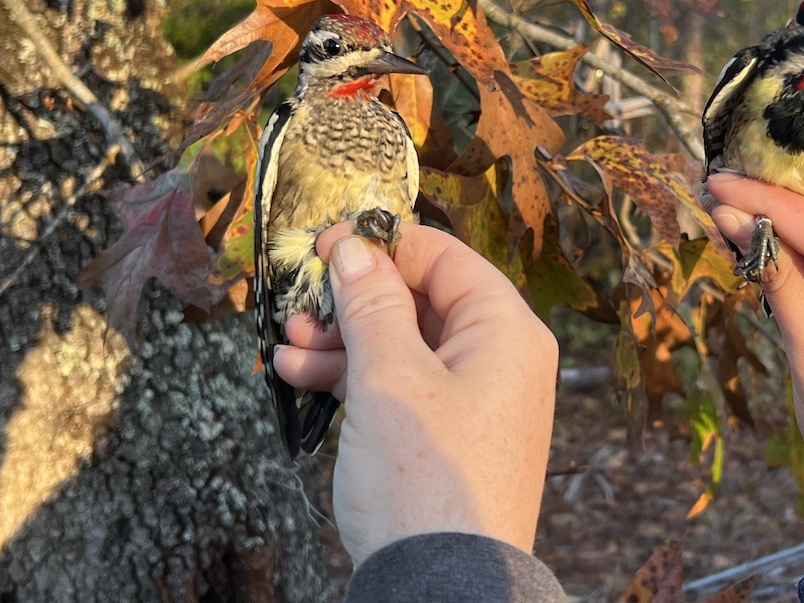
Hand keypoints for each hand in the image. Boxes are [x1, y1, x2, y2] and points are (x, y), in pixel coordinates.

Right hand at [272, 223, 558, 564]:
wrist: (441, 589)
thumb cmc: (426, 480)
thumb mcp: (389, 379)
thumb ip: (372, 304)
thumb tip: (355, 248)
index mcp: (507, 331)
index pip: (445, 258)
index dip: (382, 245)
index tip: (324, 245)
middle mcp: (500, 358)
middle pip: (420, 300)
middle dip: (353, 300)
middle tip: (298, 303)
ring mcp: (475, 398)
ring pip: (403, 344)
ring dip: (342, 339)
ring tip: (287, 344)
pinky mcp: (448, 434)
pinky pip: (401, 385)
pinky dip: (354, 377)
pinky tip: (301, 375)